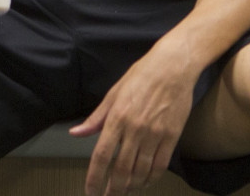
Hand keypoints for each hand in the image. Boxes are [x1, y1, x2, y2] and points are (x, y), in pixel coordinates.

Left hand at [68, 51, 195, 194]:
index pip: (102, 155)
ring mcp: (155, 134)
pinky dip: (151, 178)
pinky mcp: (172, 136)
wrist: (173, 67)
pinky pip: (160, 165)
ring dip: (131, 186)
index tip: (91, 191)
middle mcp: (135, 129)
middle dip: (113, 189)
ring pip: (141, 171)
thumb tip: (76, 132)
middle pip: (121, 169)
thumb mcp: (113, 93)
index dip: (94, 177)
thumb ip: (96, 118)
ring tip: (124, 192)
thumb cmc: (141, 76)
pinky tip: (144, 182)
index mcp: (117, 117)